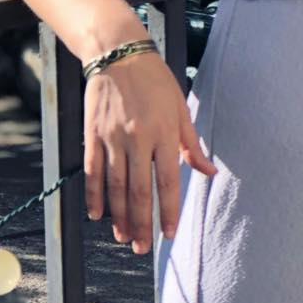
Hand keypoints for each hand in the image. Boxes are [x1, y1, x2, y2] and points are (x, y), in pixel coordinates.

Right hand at [83, 52, 218, 253]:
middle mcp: (138, 139)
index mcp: (163, 134)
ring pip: (116, 186)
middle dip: (142, 224)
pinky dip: (95, 195)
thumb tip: (209, 172)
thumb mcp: (180, 109)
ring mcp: (113, 138)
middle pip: (140, 191)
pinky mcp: (93, 135)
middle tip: (142, 249)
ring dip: (120, 216)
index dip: (169, 211)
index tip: (169, 234)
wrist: (117, 53)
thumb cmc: (155, 80)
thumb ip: (191, 144)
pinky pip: (93, 172)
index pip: (168, 182)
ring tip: (124, 238)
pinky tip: (98, 214)